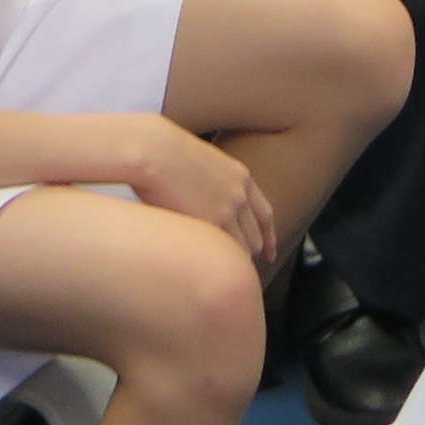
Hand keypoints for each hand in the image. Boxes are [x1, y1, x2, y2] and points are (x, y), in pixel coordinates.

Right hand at [114, 115, 275, 262]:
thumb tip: (205, 199)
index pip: (264, 215)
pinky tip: (204, 270)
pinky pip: (220, 253)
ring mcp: (226, 211)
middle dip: (247, 254)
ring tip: (217, 274)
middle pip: (254, 238)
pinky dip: (215, 263)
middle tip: (235, 268)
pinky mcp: (208, 224)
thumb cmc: (164, 152)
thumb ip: (212, 183)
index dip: (269, 237)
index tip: (269, 252)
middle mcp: (239, 196)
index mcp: (240, 177)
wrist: (155, 150)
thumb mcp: (202, 162)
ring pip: (240, 250)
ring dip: (231, 262)